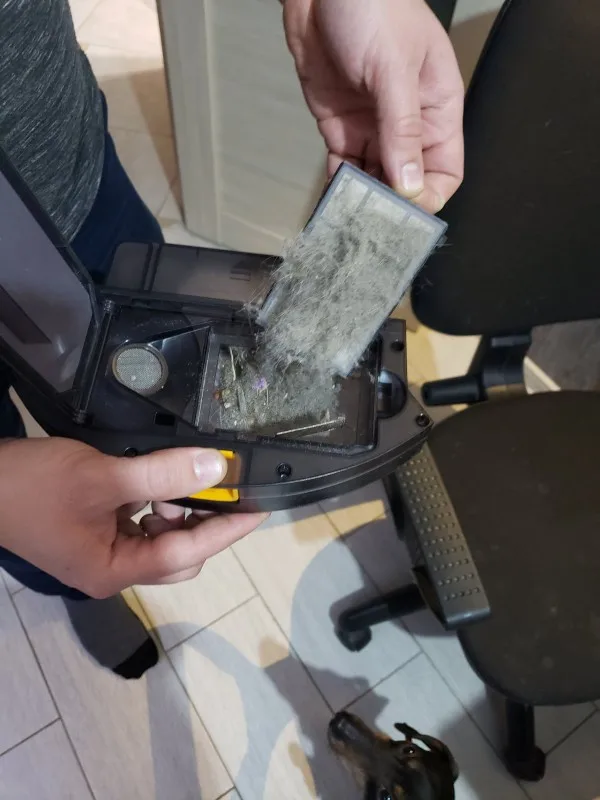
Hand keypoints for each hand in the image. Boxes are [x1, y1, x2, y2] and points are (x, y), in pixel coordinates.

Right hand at [0, 438, 266, 597]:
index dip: (227, 529)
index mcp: (115, 570)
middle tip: (207, 484)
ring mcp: (102, 555)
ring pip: (160, 539)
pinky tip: (150, 481)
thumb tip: (216, 467)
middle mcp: (113, 570)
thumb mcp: (103, 477)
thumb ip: (162, 474)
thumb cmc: (34, 486)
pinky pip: (139, 526)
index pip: (188, 554)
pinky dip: (153, 504)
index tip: (260, 509)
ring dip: (174, 510)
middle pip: (178, 554)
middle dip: (198, 520)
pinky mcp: (94, 536)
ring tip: (167, 477)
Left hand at [283, 0, 463, 211]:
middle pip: (408, 181)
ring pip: (374, 179)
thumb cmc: (373, 7)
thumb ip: (402, 129)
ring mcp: (372, 127)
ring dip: (363, 200)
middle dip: (392, 204)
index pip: (446, 169)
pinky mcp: (340, 128)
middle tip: (372, 223)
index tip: (406, 211)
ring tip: (350, 218)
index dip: (429, 195)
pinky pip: (344, 167)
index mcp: (438, 108)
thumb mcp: (394, 69)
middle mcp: (407, 124)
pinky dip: (338, 186)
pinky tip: (333, 202)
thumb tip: (410, 185)